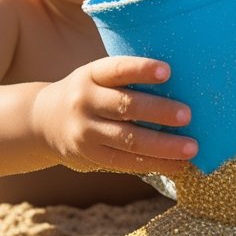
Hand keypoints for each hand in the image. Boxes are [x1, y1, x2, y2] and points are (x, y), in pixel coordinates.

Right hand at [32, 56, 196, 174]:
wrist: (43, 121)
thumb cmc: (89, 94)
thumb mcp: (97, 77)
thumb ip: (127, 80)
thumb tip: (183, 85)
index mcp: (91, 74)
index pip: (117, 69)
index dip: (141, 69)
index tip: (167, 71)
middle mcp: (85, 101)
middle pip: (125, 106)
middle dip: (158, 111)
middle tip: (188, 115)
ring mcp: (85, 130)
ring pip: (128, 139)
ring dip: (163, 145)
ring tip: (192, 148)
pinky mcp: (90, 155)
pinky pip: (125, 162)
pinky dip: (154, 164)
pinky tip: (178, 165)